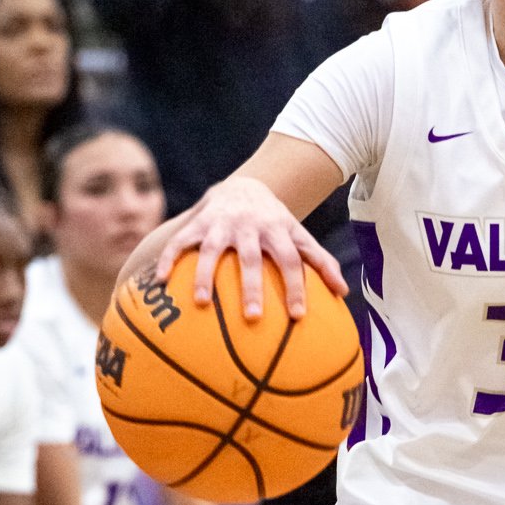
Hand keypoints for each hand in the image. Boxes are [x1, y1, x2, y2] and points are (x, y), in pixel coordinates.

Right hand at [156, 174, 346, 320]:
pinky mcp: (198, 223)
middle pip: (252, 258)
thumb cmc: (276, 222)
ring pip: (212, 251)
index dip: (295, 286)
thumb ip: (320, 261)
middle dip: (252, 287)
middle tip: (253, 318)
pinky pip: (181, 241)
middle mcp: (249, 227)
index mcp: (277, 231)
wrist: (246, 186)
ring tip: (202, 304)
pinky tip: (160, 281)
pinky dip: (170, 259)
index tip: (298, 316)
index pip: (291, 260)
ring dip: (206, 276)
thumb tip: (343, 293)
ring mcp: (221, 224)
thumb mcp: (299, 235)